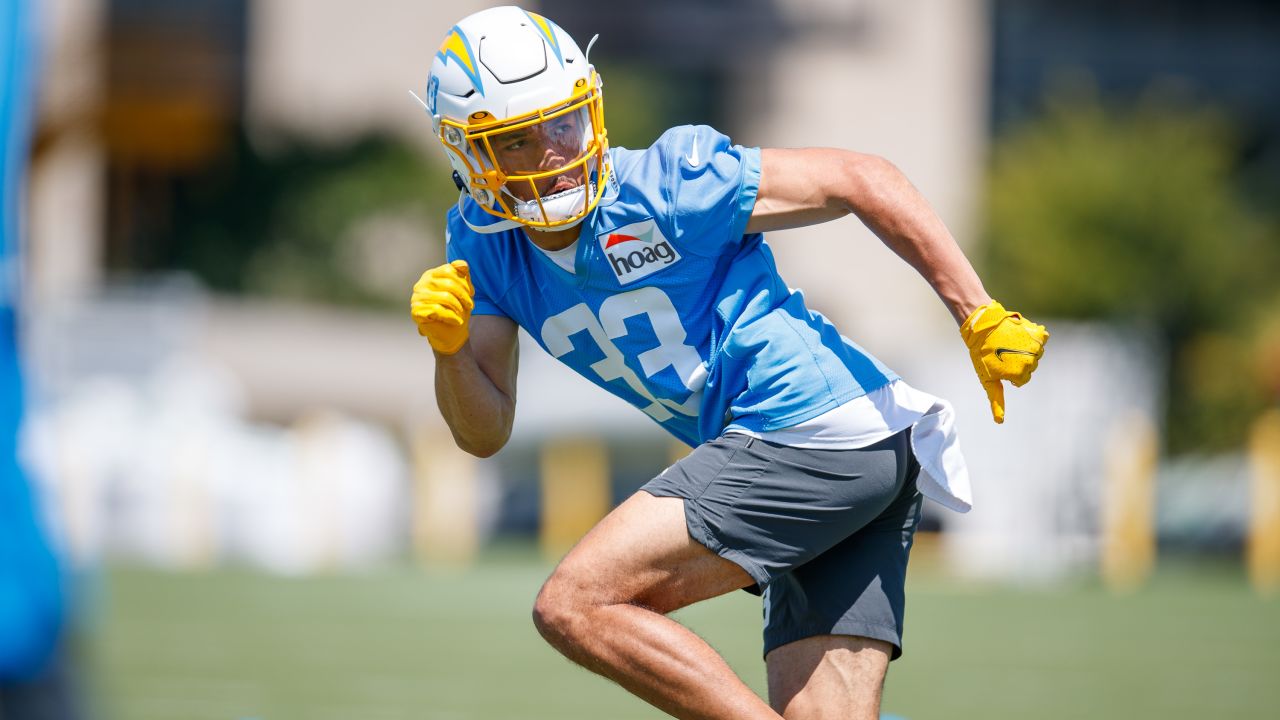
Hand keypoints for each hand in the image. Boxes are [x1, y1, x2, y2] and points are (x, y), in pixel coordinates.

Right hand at [410, 260, 474, 354]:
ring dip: (459, 308)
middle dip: (464, 296)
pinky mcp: (416, 312)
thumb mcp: (464, 289)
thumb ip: (463, 275)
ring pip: (445, 297)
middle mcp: (421, 284)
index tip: (471, 293)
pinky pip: (437, 310)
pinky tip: (456, 321)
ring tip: (462, 314)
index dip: (464, 282)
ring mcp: (417, 298)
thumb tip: (462, 264)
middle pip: (448, 284)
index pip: (449, 270)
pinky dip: (451, 317)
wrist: (452, 333)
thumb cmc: (457, 310)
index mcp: (431, 275)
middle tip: (470, 306)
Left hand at [959, 300, 1048, 423]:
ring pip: (1036, 355)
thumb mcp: (987, 379)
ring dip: (1026, 351)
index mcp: (1019, 374)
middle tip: (1003, 353)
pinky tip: (1019, 336)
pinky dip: (1033, 339)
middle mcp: (1030, 362)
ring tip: (1010, 344)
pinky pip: (1042, 340)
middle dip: (1018, 363)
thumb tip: (1000, 421)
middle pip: (1030, 368)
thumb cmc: (982, 353)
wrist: (983, 325)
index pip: (1021, 380)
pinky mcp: (1038, 334)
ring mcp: (1036, 347)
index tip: (1000, 364)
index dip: (1009, 374)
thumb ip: (996, 399)